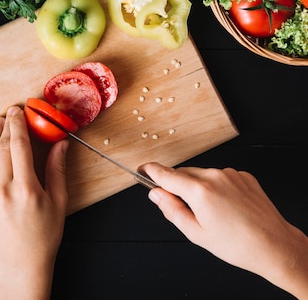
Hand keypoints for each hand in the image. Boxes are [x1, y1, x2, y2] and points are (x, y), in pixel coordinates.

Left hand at [0, 106, 68, 299]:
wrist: (20, 263)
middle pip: (1, 147)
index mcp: (26, 189)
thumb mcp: (58, 202)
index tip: (19, 111)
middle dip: (5, 126)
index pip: (19, 146)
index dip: (18, 124)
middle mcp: (2, 190)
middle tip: (9, 113)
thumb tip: (61, 143)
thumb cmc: (44, 236)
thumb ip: (57, 170)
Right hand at [140, 162, 307, 298]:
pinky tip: (224, 206)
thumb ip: (171, 209)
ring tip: (210, 212)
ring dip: (197, 187)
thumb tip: (156, 194)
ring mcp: (231, 174)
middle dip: (176, 185)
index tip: (142, 169)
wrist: (274, 245)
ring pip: (201, 175)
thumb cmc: (237, 245)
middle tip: (181, 207)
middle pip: (183, 174)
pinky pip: (219, 176)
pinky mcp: (243, 176)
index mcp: (199, 191)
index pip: (166, 174)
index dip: (150, 171)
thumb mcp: (195, 233)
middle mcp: (215, 177)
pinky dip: (215, 187)